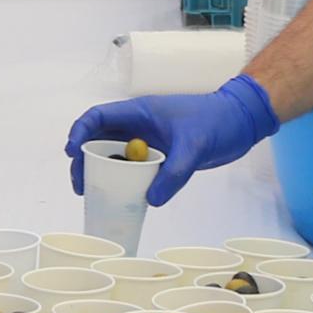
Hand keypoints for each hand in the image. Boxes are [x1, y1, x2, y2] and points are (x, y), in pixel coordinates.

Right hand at [62, 75, 276, 201]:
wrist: (240, 122)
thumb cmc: (217, 121)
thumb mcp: (194, 146)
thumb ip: (174, 172)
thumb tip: (152, 200)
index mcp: (139, 112)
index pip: (99, 117)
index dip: (80, 132)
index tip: (72, 153)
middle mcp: (138, 126)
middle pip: (100, 141)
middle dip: (85, 161)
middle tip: (82, 186)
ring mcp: (149, 141)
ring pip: (115, 157)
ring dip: (103, 174)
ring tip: (94, 196)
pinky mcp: (160, 156)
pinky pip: (135, 169)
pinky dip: (126, 182)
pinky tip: (124, 199)